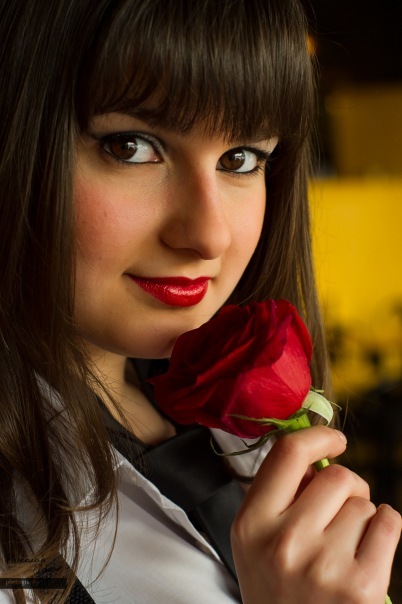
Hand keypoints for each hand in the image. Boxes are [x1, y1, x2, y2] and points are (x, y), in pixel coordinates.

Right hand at [231, 426, 400, 602]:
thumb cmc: (277, 590)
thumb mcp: (257, 541)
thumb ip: (279, 495)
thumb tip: (320, 457)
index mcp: (252, 523)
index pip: (288, 454)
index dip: (318, 436)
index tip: (335, 439)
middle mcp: (284, 542)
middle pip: (338, 476)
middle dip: (347, 487)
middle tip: (339, 512)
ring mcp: (324, 566)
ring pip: (365, 503)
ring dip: (362, 517)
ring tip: (344, 547)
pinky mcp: (362, 587)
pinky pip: (390, 522)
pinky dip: (385, 529)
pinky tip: (368, 552)